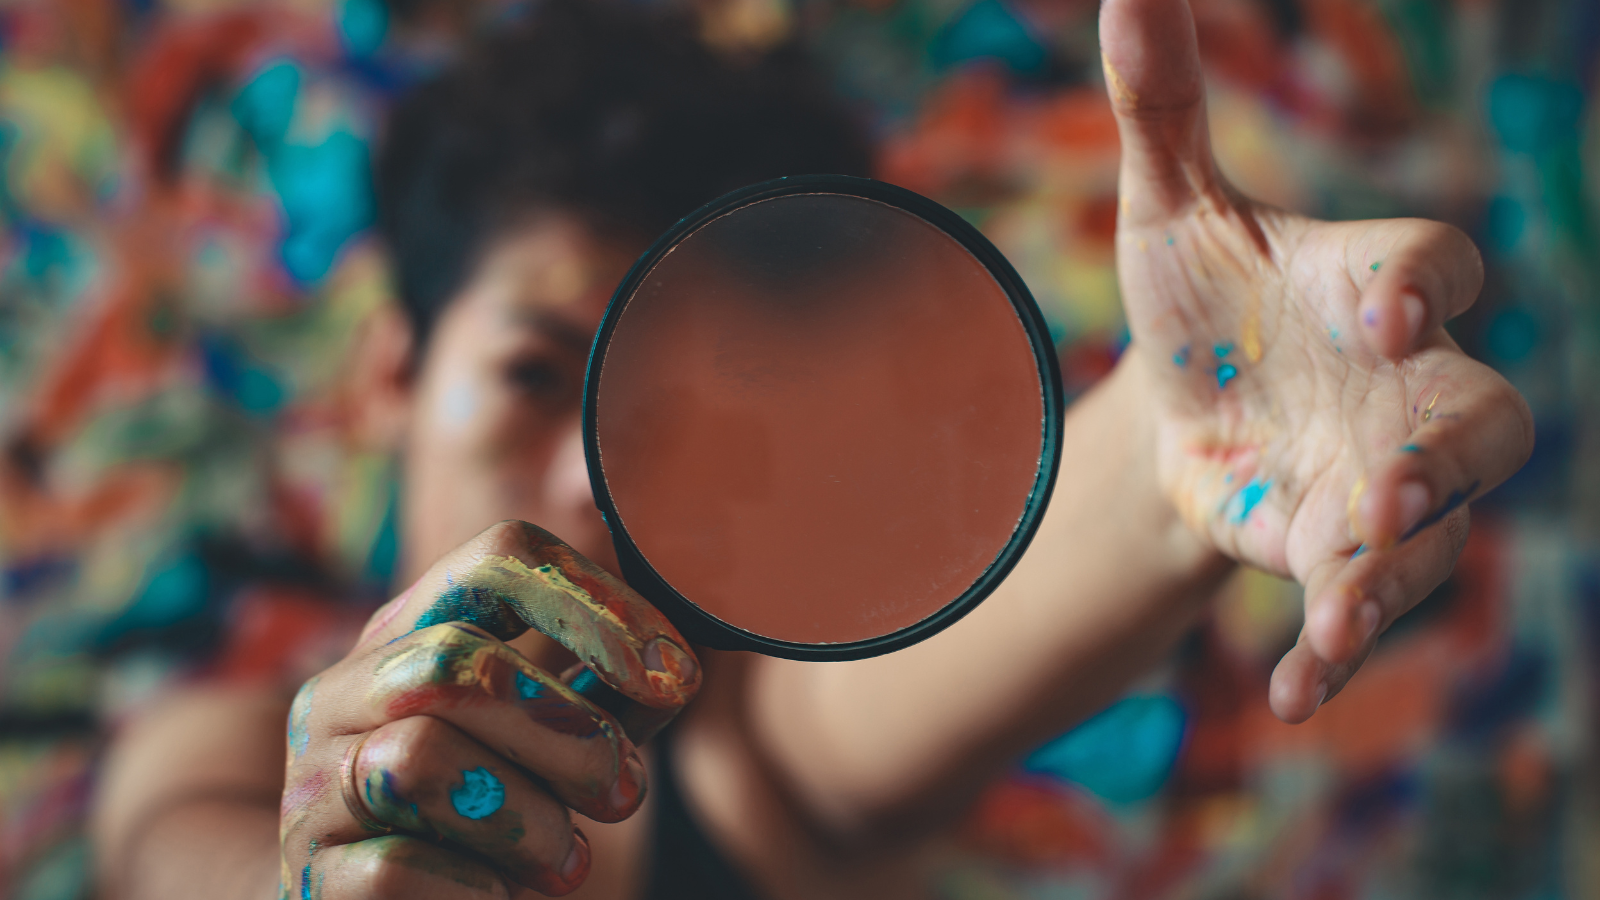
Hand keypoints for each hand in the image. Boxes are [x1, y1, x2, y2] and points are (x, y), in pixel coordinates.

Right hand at [277, 521, 699, 897]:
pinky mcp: (310, 875)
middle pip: (458, 663)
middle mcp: (343, 692)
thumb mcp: (550, 738)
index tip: (673, 674)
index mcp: (412, 631)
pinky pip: (398, 867)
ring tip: (567, 859)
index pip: (499, 558)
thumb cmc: (490, 815)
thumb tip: (677, 668)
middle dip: (569, 729)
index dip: (598, 604)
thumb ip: (608, 693)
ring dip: (531, 820)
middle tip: (625, 790)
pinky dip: (481, 888)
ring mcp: (311, 783)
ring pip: (424, 760)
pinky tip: (506, 893)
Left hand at [1100, 0, 1532, 721]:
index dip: (1429, 282)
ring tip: (1333, 615)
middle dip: (1449, 455)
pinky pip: (1365, 606)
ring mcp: (1387, 478)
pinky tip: (1290, 695)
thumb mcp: (1166, 204)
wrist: (1186, 396)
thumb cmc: (1203, 291)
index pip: (1436, 266)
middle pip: (1485, 418)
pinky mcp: (1344, 553)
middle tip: (1394, 491)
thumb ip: (1164, 106)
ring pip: (1435, 532)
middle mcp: (1408, 383)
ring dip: (1393, 576)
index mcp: (1372, 280)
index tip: (1394, 304)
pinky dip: (1336, 648)